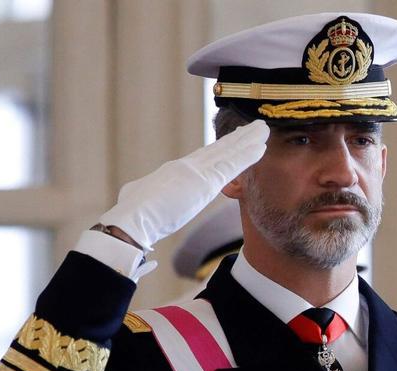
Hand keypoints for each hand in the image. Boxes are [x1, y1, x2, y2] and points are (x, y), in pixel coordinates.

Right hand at [99, 120, 268, 248]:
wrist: (133, 218)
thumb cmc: (134, 213)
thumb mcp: (145, 196)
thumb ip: (153, 191)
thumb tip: (146, 194)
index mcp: (177, 171)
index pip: (205, 156)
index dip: (222, 146)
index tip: (235, 137)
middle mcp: (189, 166)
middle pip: (220, 148)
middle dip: (239, 137)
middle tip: (255, 126)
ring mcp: (197, 172)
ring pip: (228, 152)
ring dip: (248, 140)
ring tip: (263, 129)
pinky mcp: (204, 182)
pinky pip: (232, 165)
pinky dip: (247, 155)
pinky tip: (260, 147)